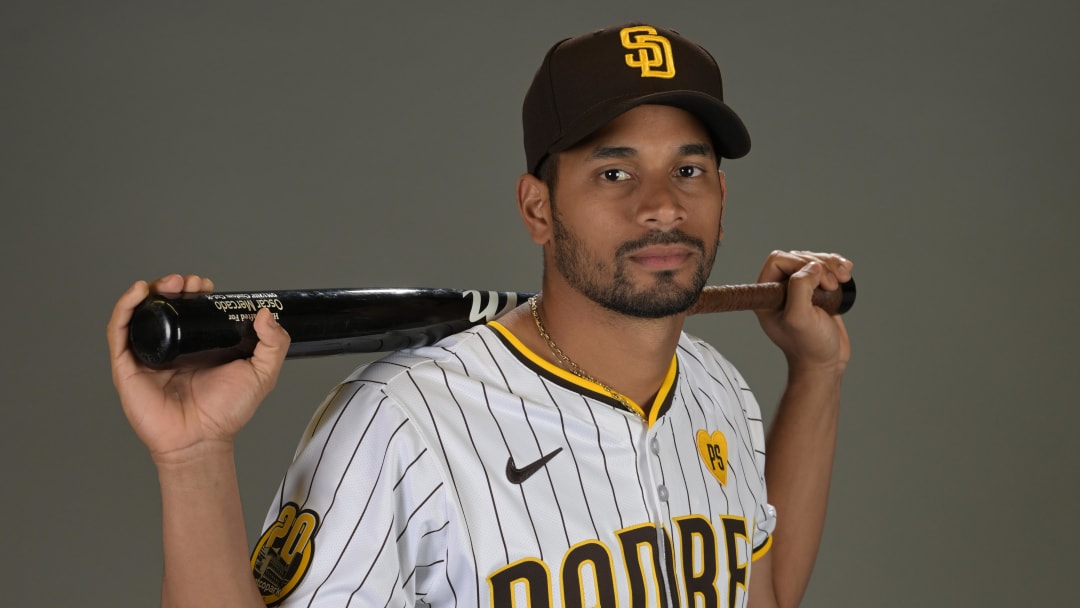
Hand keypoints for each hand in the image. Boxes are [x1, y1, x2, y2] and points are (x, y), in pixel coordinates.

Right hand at [106, 274, 290, 462]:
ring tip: (169, 283)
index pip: (192, 309)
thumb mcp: (262, 373)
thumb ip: (273, 344)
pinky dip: (125, 308)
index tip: (206, 284)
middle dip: (175, 287)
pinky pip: (119, 332)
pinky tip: (139, 294)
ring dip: (152, 292)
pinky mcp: (127, 366)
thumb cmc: (227, 412)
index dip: (196, 292)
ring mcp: (148, 355)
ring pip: (141, 313)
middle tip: (189, 281)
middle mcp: (172, 347)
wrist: (203, 439)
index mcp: (198, 345)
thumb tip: (266, 313)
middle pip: (166, 306)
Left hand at [754, 250, 852, 373]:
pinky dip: (837, 267)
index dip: (800, 263)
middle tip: (833, 284)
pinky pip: (825, 269)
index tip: (819, 282)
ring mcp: (799, 290)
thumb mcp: (799, 319)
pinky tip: (847, 272)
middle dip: (820, 264)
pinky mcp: (817, 292)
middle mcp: (780, 290)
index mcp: (766, 294)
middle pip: (798, 257)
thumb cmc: (809, 346)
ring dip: (832, 264)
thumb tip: (812, 267)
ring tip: (845, 278)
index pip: (778, 260)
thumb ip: (799, 289)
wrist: (826, 363)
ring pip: (813, 260)